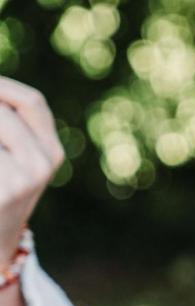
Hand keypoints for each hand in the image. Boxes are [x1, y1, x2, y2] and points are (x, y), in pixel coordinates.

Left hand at [0, 77, 64, 261]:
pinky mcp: (2, 193)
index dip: (4, 86)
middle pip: (2, 115)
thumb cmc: (2, 191)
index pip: (33, 102)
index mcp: (52, 152)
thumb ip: (11, 128)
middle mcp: (43, 164)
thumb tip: (0, 103)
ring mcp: (21, 180)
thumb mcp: (18, 161)